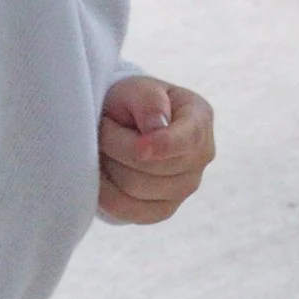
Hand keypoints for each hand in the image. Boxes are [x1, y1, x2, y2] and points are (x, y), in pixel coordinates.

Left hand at [97, 76, 215, 226]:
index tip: (140, 147)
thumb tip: (156, 130)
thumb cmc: (132, 101)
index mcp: (199, 120)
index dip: (163, 146)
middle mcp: (200, 157)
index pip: (188, 140)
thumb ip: (149, 102)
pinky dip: (106, 194)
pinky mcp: (162, 210)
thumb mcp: (138, 88)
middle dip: (118, 146)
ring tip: (102, 147)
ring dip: (109, 166)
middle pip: (154, 167)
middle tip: (102, 126)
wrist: (122, 124)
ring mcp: (185, 188)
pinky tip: (98, 175)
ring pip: (137, 189)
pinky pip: (129, 210)